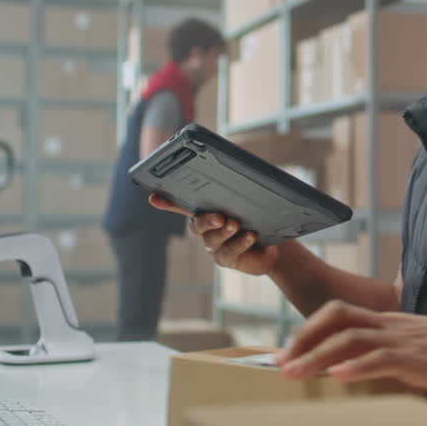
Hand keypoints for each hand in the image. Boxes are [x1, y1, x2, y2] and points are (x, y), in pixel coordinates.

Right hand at [148, 193, 281, 275]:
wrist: (273, 245)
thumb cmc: (260, 216)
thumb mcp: (255, 198)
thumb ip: (247, 184)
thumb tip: (249, 167)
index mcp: (206, 209)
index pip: (182, 204)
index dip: (167, 202)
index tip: (153, 198)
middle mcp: (205, 228)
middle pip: (196, 224)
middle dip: (206, 219)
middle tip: (221, 216)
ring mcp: (214, 245)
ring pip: (212, 239)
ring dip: (224, 231)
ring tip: (236, 224)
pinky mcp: (226, 259)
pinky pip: (228, 252)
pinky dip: (239, 243)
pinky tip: (250, 235)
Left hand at [274, 300, 426, 392]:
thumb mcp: (417, 347)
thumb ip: (390, 353)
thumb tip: (363, 368)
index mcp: (388, 321)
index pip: (338, 313)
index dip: (308, 329)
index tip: (286, 351)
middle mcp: (390, 324)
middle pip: (335, 317)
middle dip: (303, 338)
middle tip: (279, 362)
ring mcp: (403, 339)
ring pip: (350, 338)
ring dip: (317, 355)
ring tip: (294, 373)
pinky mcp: (419, 358)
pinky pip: (382, 358)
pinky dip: (356, 366)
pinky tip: (337, 375)